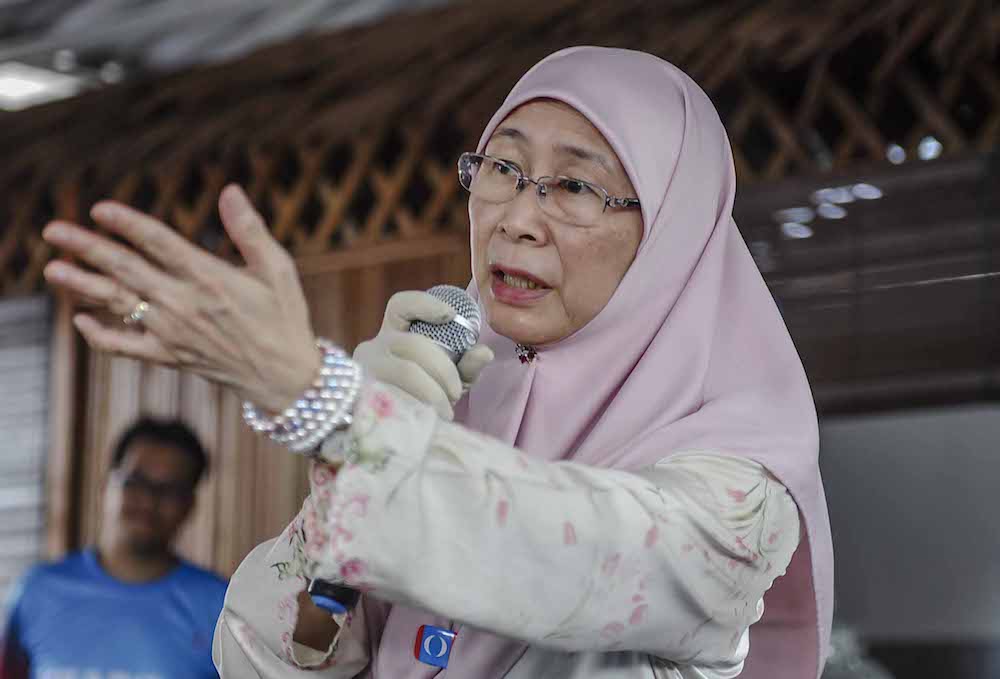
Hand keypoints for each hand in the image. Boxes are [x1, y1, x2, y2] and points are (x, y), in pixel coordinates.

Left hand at [41, 184, 319, 413]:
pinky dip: (99, 335)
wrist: (285, 376)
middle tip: (53, 230)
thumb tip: (230, 190)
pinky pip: (125, 346)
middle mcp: (185, 304)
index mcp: (211, 278)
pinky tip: (80, 319)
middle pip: (126, 270)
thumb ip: (250, 230)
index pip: (158, 243)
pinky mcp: (170, 356)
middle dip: (87, 248)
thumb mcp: (278, 269)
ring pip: (118, 304)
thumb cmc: (285, 316)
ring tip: (53, 268)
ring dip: (83, 285)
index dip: (127, 224)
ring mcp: (173, 333)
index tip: (99, 209)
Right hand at [353, 291, 493, 419]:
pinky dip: (416, 407)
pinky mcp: (359, 397)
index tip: (451, 315)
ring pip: (404, 372)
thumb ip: (467, 365)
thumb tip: (484, 352)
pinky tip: (426, 420)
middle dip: (442, 368)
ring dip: (432, 392)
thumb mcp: (448, 379)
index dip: (424, 304)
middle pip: (413, 344)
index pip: (401, 306)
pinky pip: (393, 397)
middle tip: (456, 393)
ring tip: (446, 412)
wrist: (390, 434)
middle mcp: (373, 348)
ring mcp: (362, 372)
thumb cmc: (422, 398)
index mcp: (393, 334)